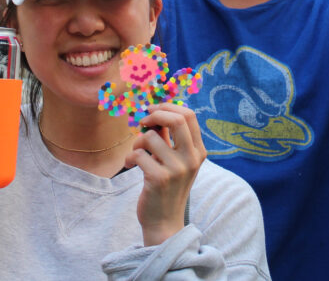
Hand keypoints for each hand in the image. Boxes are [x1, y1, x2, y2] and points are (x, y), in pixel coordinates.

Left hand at [125, 104, 207, 245]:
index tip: (152, 111)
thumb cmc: (167, 187)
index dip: (168, 107)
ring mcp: (177, 169)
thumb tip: (156, 113)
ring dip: (136, 142)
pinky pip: (138, 154)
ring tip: (136, 154)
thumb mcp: (175, 161)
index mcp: (198, 151)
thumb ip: (169, 138)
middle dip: (154, 115)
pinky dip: (129, 157)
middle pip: (176, 119)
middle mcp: (192, 159)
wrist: (164, 221)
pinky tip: (131, 166)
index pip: (189, 116)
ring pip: (150, 137)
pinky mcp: (159, 179)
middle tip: (142, 122)